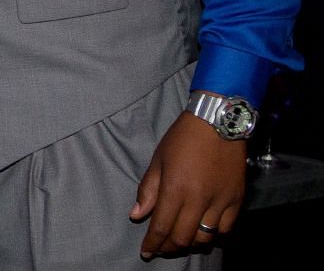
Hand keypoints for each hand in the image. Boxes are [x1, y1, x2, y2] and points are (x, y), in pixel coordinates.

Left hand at [129, 111, 245, 258]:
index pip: (161, 227)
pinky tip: (204, 232)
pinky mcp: (237, 199)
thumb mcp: (157, 160)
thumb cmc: (183, 138)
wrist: (218, 122)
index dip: (153, 244)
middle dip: (169, 248)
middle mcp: (199, 199)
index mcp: (175, 189)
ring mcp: (221, 201)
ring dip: (191, 244)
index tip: (146, 252)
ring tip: (181, 241)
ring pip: (206, 237)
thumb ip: (148, 190)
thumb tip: (137, 215)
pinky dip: (213, 235)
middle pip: (183, 237)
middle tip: (161, 248)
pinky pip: (226, 229)